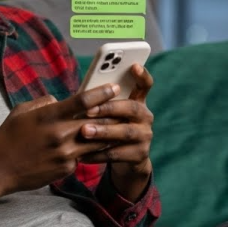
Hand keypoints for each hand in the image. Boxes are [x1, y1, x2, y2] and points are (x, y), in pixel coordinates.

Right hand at [0, 84, 121, 214]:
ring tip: (119, 126)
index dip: (102, 92)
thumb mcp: (21, 112)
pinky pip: (84, 155)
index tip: (114, 87)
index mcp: (49, 116)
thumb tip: (60, 100)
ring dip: (108, 133)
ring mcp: (65, 153)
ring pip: (97, 141)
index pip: (83, 101)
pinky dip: (90, 149)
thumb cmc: (8, 137)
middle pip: (97, 121)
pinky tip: (96, 145)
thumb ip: (44, 103)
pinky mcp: (67, 168)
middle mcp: (60, 134)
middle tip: (124, 107)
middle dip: (112, 113)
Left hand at [79, 63, 154, 200]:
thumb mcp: (109, 114)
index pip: (145, 85)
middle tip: (88, 110)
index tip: (133, 65)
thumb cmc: (110, 128)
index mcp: (138, 102)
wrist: (126, 161)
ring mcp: (145, 136)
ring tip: (84, 131)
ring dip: (103, 131)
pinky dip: (98, 154)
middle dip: (109, 108)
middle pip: (132, 108)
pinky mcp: (139, 155)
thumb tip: (81, 92)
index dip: (141, 75)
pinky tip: (82, 154)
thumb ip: (103, 102)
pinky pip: (117, 153)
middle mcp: (145, 117)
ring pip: (124, 132)